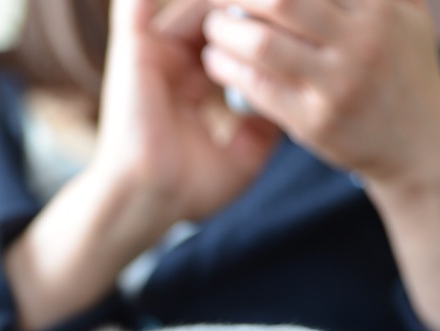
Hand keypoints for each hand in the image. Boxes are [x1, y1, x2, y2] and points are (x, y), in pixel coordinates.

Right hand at [90, 0, 279, 226]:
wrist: (147, 201)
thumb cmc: (187, 191)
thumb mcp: (242, 158)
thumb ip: (264, 128)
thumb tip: (290, 104)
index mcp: (193, 85)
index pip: (236, 40)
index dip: (268, 27)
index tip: (305, 27)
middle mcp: (173, 63)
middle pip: (220, 13)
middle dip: (257, 6)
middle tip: (291, 5)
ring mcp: (153, 53)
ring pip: (199, 2)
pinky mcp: (134, 48)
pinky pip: (136, 3)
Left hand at [200, 0, 439, 184]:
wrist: (419, 145)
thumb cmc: (404, 72)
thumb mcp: (408, 16)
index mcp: (380, 7)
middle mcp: (362, 41)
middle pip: (282, 1)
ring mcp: (338, 83)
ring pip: (264, 45)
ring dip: (226, 32)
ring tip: (213, 28)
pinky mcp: (315, 121)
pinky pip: (260, 88)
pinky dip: (229, 70)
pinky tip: (216, 62)